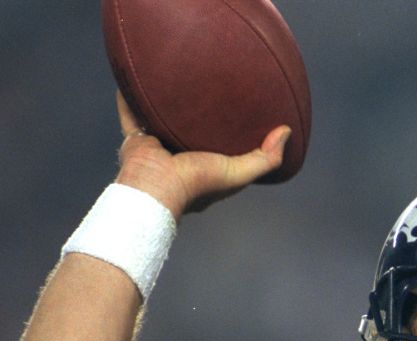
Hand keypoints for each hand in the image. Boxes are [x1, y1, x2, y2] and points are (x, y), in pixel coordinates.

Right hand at [113, 91, 289, 218]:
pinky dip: (129, 98)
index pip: (219, 147)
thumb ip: (266, 158)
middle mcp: (179, 157)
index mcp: (202, 167)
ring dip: (165, 104)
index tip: (240, 114)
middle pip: (188, 130)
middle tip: (206, 90)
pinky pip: (131, 113)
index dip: (229, 133)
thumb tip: (287, 131)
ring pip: (161, 119)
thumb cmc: (197, 183)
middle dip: (196, 114)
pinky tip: (134, 79)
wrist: (155, 187)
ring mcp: (157, 147)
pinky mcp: (136, 138)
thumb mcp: (240, 173)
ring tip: (173, 80)